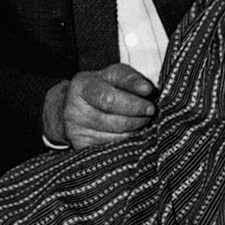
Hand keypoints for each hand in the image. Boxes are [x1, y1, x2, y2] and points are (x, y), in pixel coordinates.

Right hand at [42, 63, 158, 147]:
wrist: (74, 104)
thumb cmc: (100, 86)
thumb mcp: (113, 75)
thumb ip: (131, 79)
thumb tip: (147, 90)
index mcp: (81, 86)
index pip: (108, 99)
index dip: (133, 105)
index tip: (150, 107)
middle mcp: (73, 110)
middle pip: (117, 122)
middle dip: (139, 120)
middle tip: (148, 115)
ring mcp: (75, 131)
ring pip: (118, 138)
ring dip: (135, 131)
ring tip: (138, 122)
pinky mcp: (81, 147)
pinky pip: (113, 149)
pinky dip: (126, 142)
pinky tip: (127, 132)